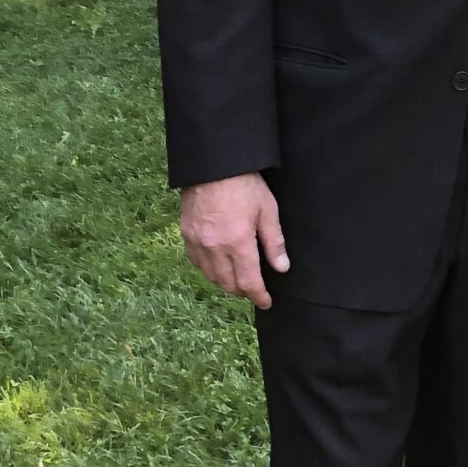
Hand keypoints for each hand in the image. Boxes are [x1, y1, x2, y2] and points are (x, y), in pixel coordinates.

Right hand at [179, 173, 288, 306]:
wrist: (213, 163)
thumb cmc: (244, 184)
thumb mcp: (267, 210)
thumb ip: (274, 242)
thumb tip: (281, 268)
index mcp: (238, 243)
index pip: (248, 282)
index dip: (258, 296)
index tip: (266, 302)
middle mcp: (215, 248)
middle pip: (228, 284)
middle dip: (242, 291)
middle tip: (253, 289)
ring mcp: (197, 242)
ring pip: (210, 276)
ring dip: (224, 282)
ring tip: (236, 278)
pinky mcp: (186, 233)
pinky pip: (195, 262)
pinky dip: (207, 268)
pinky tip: (216, 264)